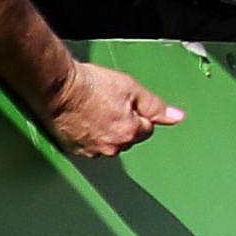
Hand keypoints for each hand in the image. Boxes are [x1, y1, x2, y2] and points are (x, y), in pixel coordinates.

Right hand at [37, 58, 187, 161]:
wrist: (57, 87)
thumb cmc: (91, 84)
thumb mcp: (131, 88)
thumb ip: (155, 106)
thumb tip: (178, 117)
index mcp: (129, 133)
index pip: (147, 128)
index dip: (138, 112)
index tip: (123, 101)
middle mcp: (112, 148)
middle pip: (129, 137)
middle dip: (124, 123)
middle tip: (108, 103)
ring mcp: (92, 151)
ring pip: (110, 143)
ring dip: (107, 131)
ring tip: (94, 110)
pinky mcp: (75, 151)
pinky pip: (92, 146)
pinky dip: (91, 136)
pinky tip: (83, 120)